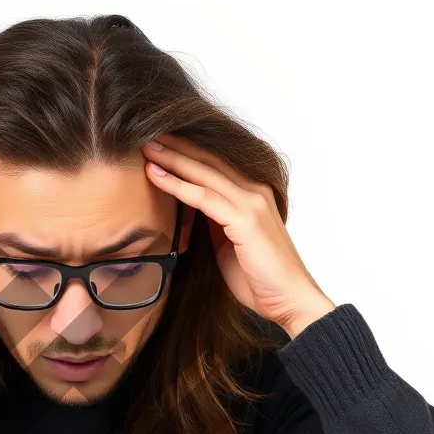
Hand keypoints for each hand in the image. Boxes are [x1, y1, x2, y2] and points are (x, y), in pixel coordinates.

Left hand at [142, 132, 335, 338]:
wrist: (288, 300)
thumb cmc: (259, 278)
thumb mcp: (228, 244)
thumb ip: (213, 223)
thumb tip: (189, 210)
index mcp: (251, 196)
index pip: (214, 166)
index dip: (186, 153)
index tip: (158, 144)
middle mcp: (254, 192)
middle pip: (208, 160)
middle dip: (175, 146)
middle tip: (145, 133)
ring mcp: (251, 203)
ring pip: (204, 172)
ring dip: (171, 158)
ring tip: (145, 147)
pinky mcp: (245, 219)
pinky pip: (203, 197)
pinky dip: (176, 184)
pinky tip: (155, 175)